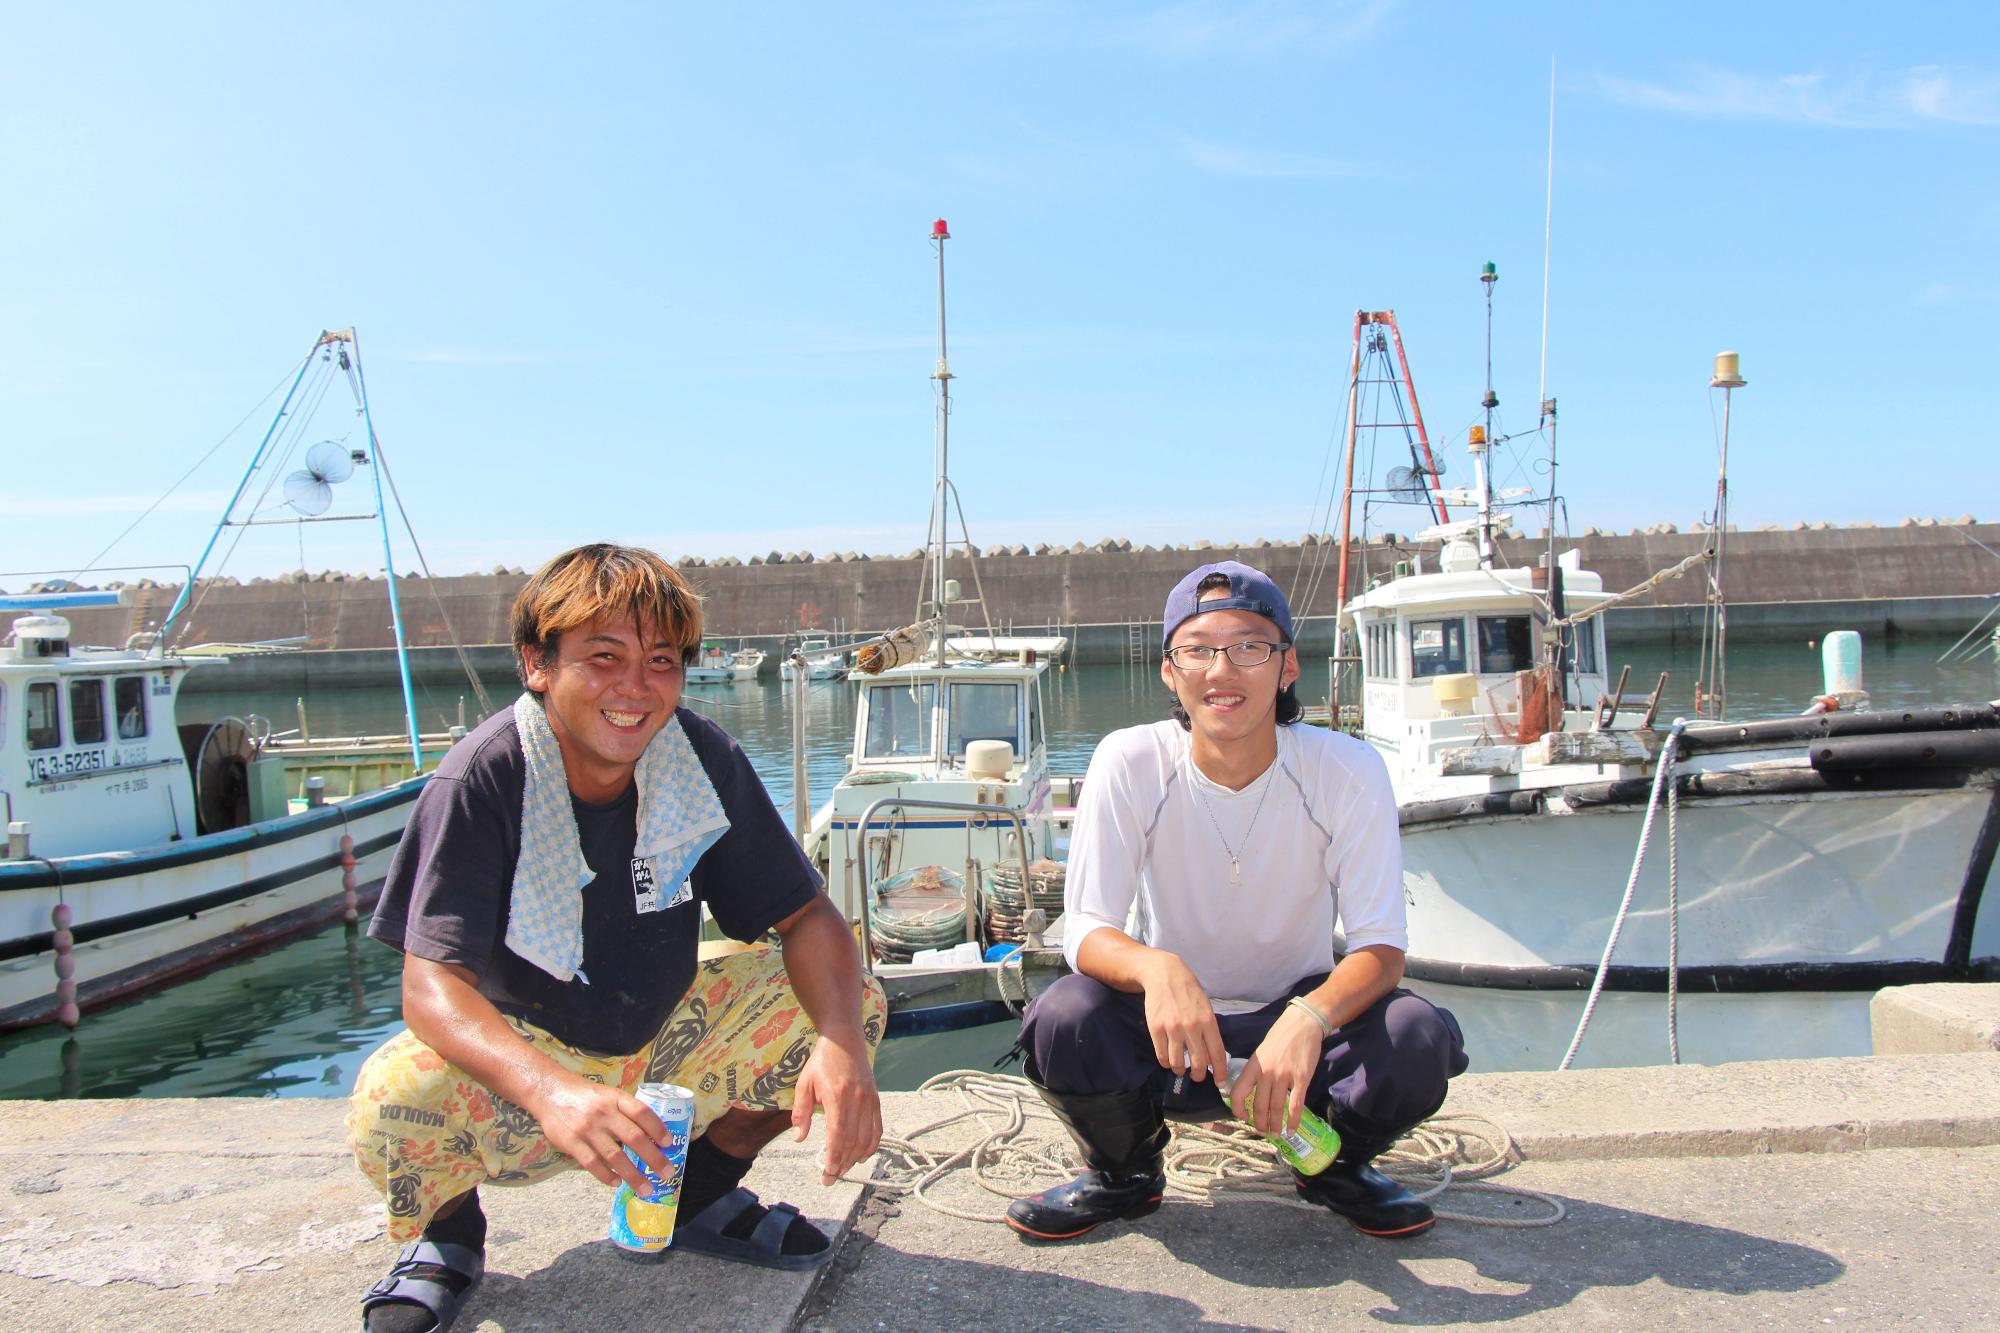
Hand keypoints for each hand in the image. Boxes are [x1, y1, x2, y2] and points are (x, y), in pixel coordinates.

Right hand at [528, 1073, 668, 1193]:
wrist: (549, 1092)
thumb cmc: (585, 1096)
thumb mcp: (608, 1094)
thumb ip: (626, 1110)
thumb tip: (652, 1133)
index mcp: (616, 1098)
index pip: (642, 1112)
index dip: (658, 1128)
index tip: (669, 1144)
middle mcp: (604, 1113)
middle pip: (634, 1138)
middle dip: (653, 1158)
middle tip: (667, 1173)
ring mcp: (588, 1129)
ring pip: (615, 1156)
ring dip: (633, 1175)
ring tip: (646, 1188)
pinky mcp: (572, 1143)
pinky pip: (593, 1164)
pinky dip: (606, 1175)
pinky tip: (617, 1182)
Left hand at [790, 1033, 882, 1184]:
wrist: (844, 1041)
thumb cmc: (821, 1062)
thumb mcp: (804, 1084)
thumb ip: (801, 1113)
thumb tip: (799, 1138)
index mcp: (837, 1096)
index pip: (838, 1136)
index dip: (833, 1158)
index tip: (826, 1174)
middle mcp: (857, 1100)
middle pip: (852, 1142)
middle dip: (841, 1164)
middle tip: (830, 1178)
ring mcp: (869, 1100)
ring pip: (866, 1139)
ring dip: (855, 1159)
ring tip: (842, 1170)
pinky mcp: (876, 1100)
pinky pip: (877, 1129)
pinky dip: (871, 1146)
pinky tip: (861, 1157)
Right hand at [1139, 953, 1226, 1083]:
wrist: (1164, 974)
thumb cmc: (1188, 991)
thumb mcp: (1205, 1006)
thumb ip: (1209, 1029)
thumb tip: (1212, 1055)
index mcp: (1208, 1021)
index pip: (1217, 1053)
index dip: (1220, 1072)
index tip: (1220, 1083)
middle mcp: (1191, 1027)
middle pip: (1198, 1063)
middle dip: (1198, 1075)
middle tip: (1197, 1076)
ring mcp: (1172, 1028)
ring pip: (1177, 1063)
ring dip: (1180, 1070)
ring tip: (1180, 1069)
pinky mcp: (1156, 1028)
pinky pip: (1161, 1055)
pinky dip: (1165, 1062)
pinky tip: (1167, 1060)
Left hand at [1228, 1005, 1323, 1136]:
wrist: (1302, 1024)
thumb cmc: (1280, 1037)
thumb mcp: (1260, 1052)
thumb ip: (1255, 1071)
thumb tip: (1249, 1091)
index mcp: (1253, 1066)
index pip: (1238, 1092)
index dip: (1238, 1109)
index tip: (1243, 1117)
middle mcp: (1266, 1073)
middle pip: (1259, 1105)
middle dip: (1259, 1123)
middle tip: (1261, 1132)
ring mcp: (1284, 1076)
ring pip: (1277, 1108)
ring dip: (1275, 1125)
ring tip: (1275, 1134)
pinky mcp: (1301, 1078)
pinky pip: (1296, 1104)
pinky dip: (1293, 1121)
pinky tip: (1292, 1130)